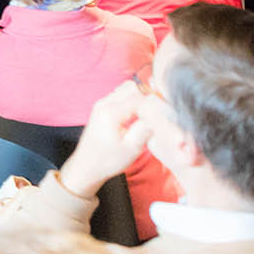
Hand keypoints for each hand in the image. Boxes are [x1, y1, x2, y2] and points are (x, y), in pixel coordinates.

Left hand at [58, 82, 152, 199]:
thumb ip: (144, 130)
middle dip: (147, 99)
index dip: (155, 105)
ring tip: (146, 117)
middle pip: (133, 88)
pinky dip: (131, 102)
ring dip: (139, 99)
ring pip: (126, 90)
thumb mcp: (131, 149)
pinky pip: (120, 96)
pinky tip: (136, 118)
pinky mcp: (102, 108)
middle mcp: (104, 104)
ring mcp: (101, 104)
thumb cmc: (107, 161)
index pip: (139, 98)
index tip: (165, 115)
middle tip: (156, 115)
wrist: (87, 166)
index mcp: (111, 112)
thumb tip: (158, 115)